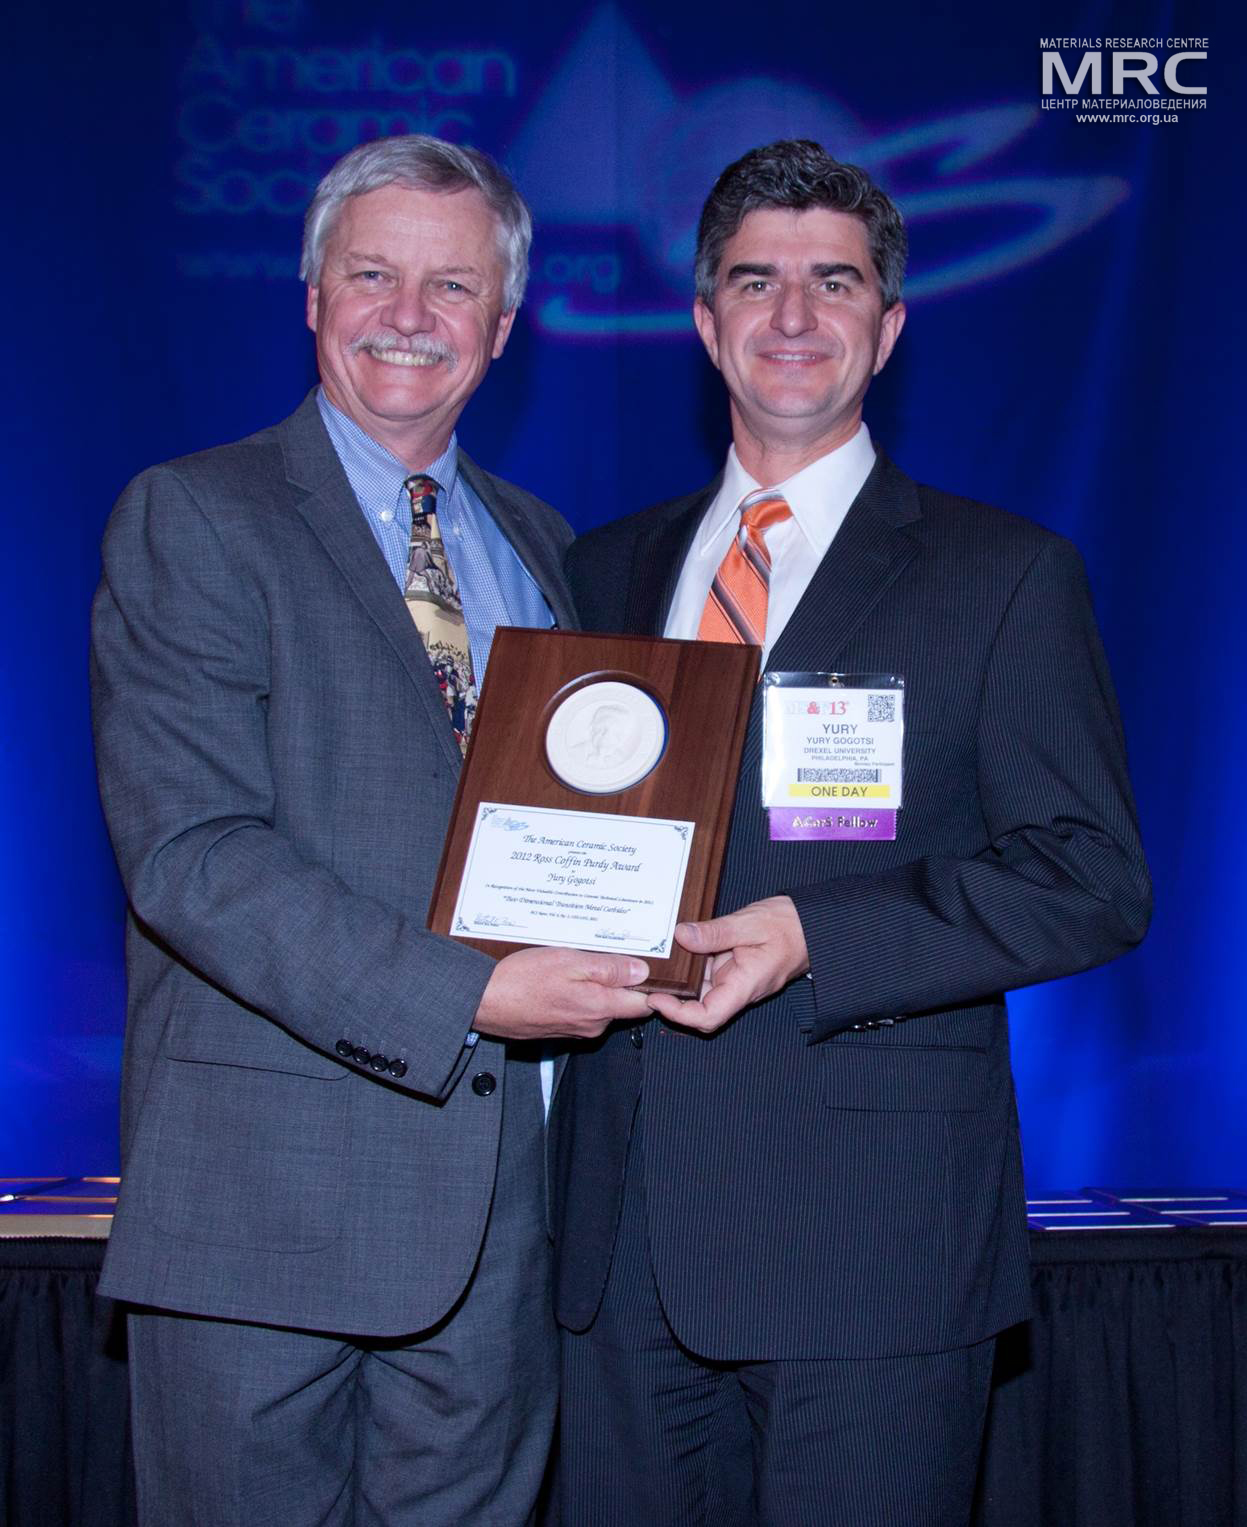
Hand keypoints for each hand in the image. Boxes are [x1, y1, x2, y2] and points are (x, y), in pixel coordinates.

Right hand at [474, 946, 651, 1040]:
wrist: (485, 1002)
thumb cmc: (523, 980)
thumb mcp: (570, 962)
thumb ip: (608, 968)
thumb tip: (642, 971)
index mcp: (600, 1007)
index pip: (643, 1004)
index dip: (650, 986)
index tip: (648, 968)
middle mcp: (592, 1025)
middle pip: (623, 1003)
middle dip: (619, 981)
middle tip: (601, 955)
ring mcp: (576, 1030)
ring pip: (600, 1006)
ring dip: (595, 986)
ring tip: (575, 964)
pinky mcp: (560, 1030)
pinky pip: (580, 1011)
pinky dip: (577, 995)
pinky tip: (560, 980)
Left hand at [647, 895, 808, 1033]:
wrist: (813, 924)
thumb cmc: (790, 925)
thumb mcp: (750, 923)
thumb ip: (716, 932)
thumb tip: (681, 935)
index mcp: (746, 985)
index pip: (708, 1017)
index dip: (678, 1014)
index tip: (656, 998)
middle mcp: (740, 989)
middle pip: (700, 1009)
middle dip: (673, 998)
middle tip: (648, 978)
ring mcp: (737, 981)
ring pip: (702, 990)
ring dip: (682, 979)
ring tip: (659, 959)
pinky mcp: (735, 970)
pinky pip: (710, 974)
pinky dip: (694, 965)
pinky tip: (681, 947)